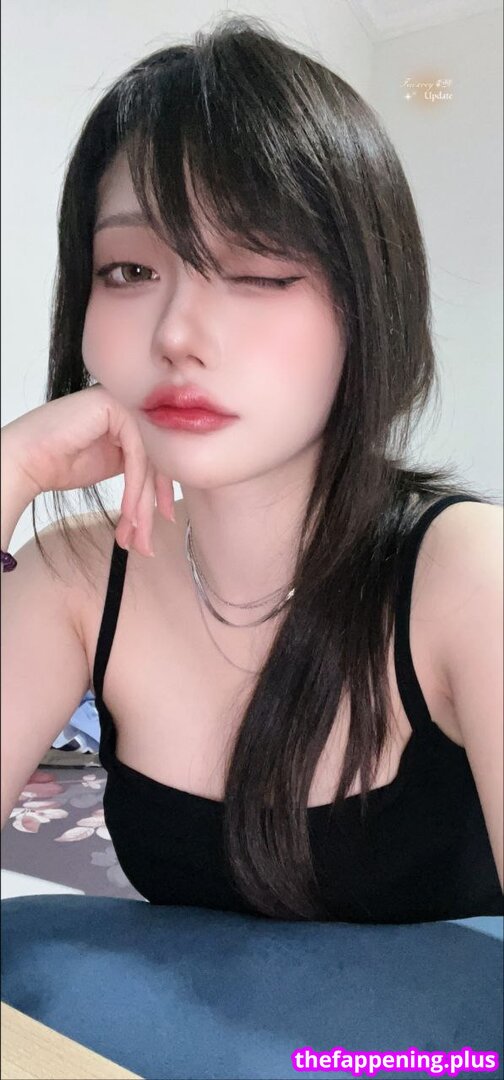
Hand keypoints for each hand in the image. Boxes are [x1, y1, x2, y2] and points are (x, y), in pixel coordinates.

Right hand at [1, 385, 175, 557]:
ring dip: (140, 505)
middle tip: (146, 540)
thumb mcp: (110, 466)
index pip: (158, 454)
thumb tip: (164, 492)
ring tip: (135, 534)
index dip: (162, 491)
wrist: (24, 460)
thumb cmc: (57, 463)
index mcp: (130, 415)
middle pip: (156, 458)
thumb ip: (137, 467)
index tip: (164, 520)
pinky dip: (133, 489)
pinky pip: (137, 455)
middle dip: (150, 506)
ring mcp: (123, 402)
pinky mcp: (115, 408)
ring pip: (148, 461)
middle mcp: (130, 404)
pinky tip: (128, 514)